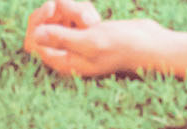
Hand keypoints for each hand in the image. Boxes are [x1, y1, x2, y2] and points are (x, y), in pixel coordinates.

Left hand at [24, 1, 166, 76]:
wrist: (150, 44)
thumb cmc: (122, 46)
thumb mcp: (89, 40)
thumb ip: (61, 38)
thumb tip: (35, 36)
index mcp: (63, 62)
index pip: (35, 43)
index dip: (39, 23)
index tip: (51, 9)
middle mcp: (66, 53)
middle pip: (47, 28)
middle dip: (61, 14)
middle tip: (81, 16)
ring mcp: (76, 42)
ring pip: (62, 17)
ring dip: (75, 10)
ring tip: (92, 19)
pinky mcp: (86, 31)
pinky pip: (74, 15)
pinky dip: (82, 11)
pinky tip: (94, 17)